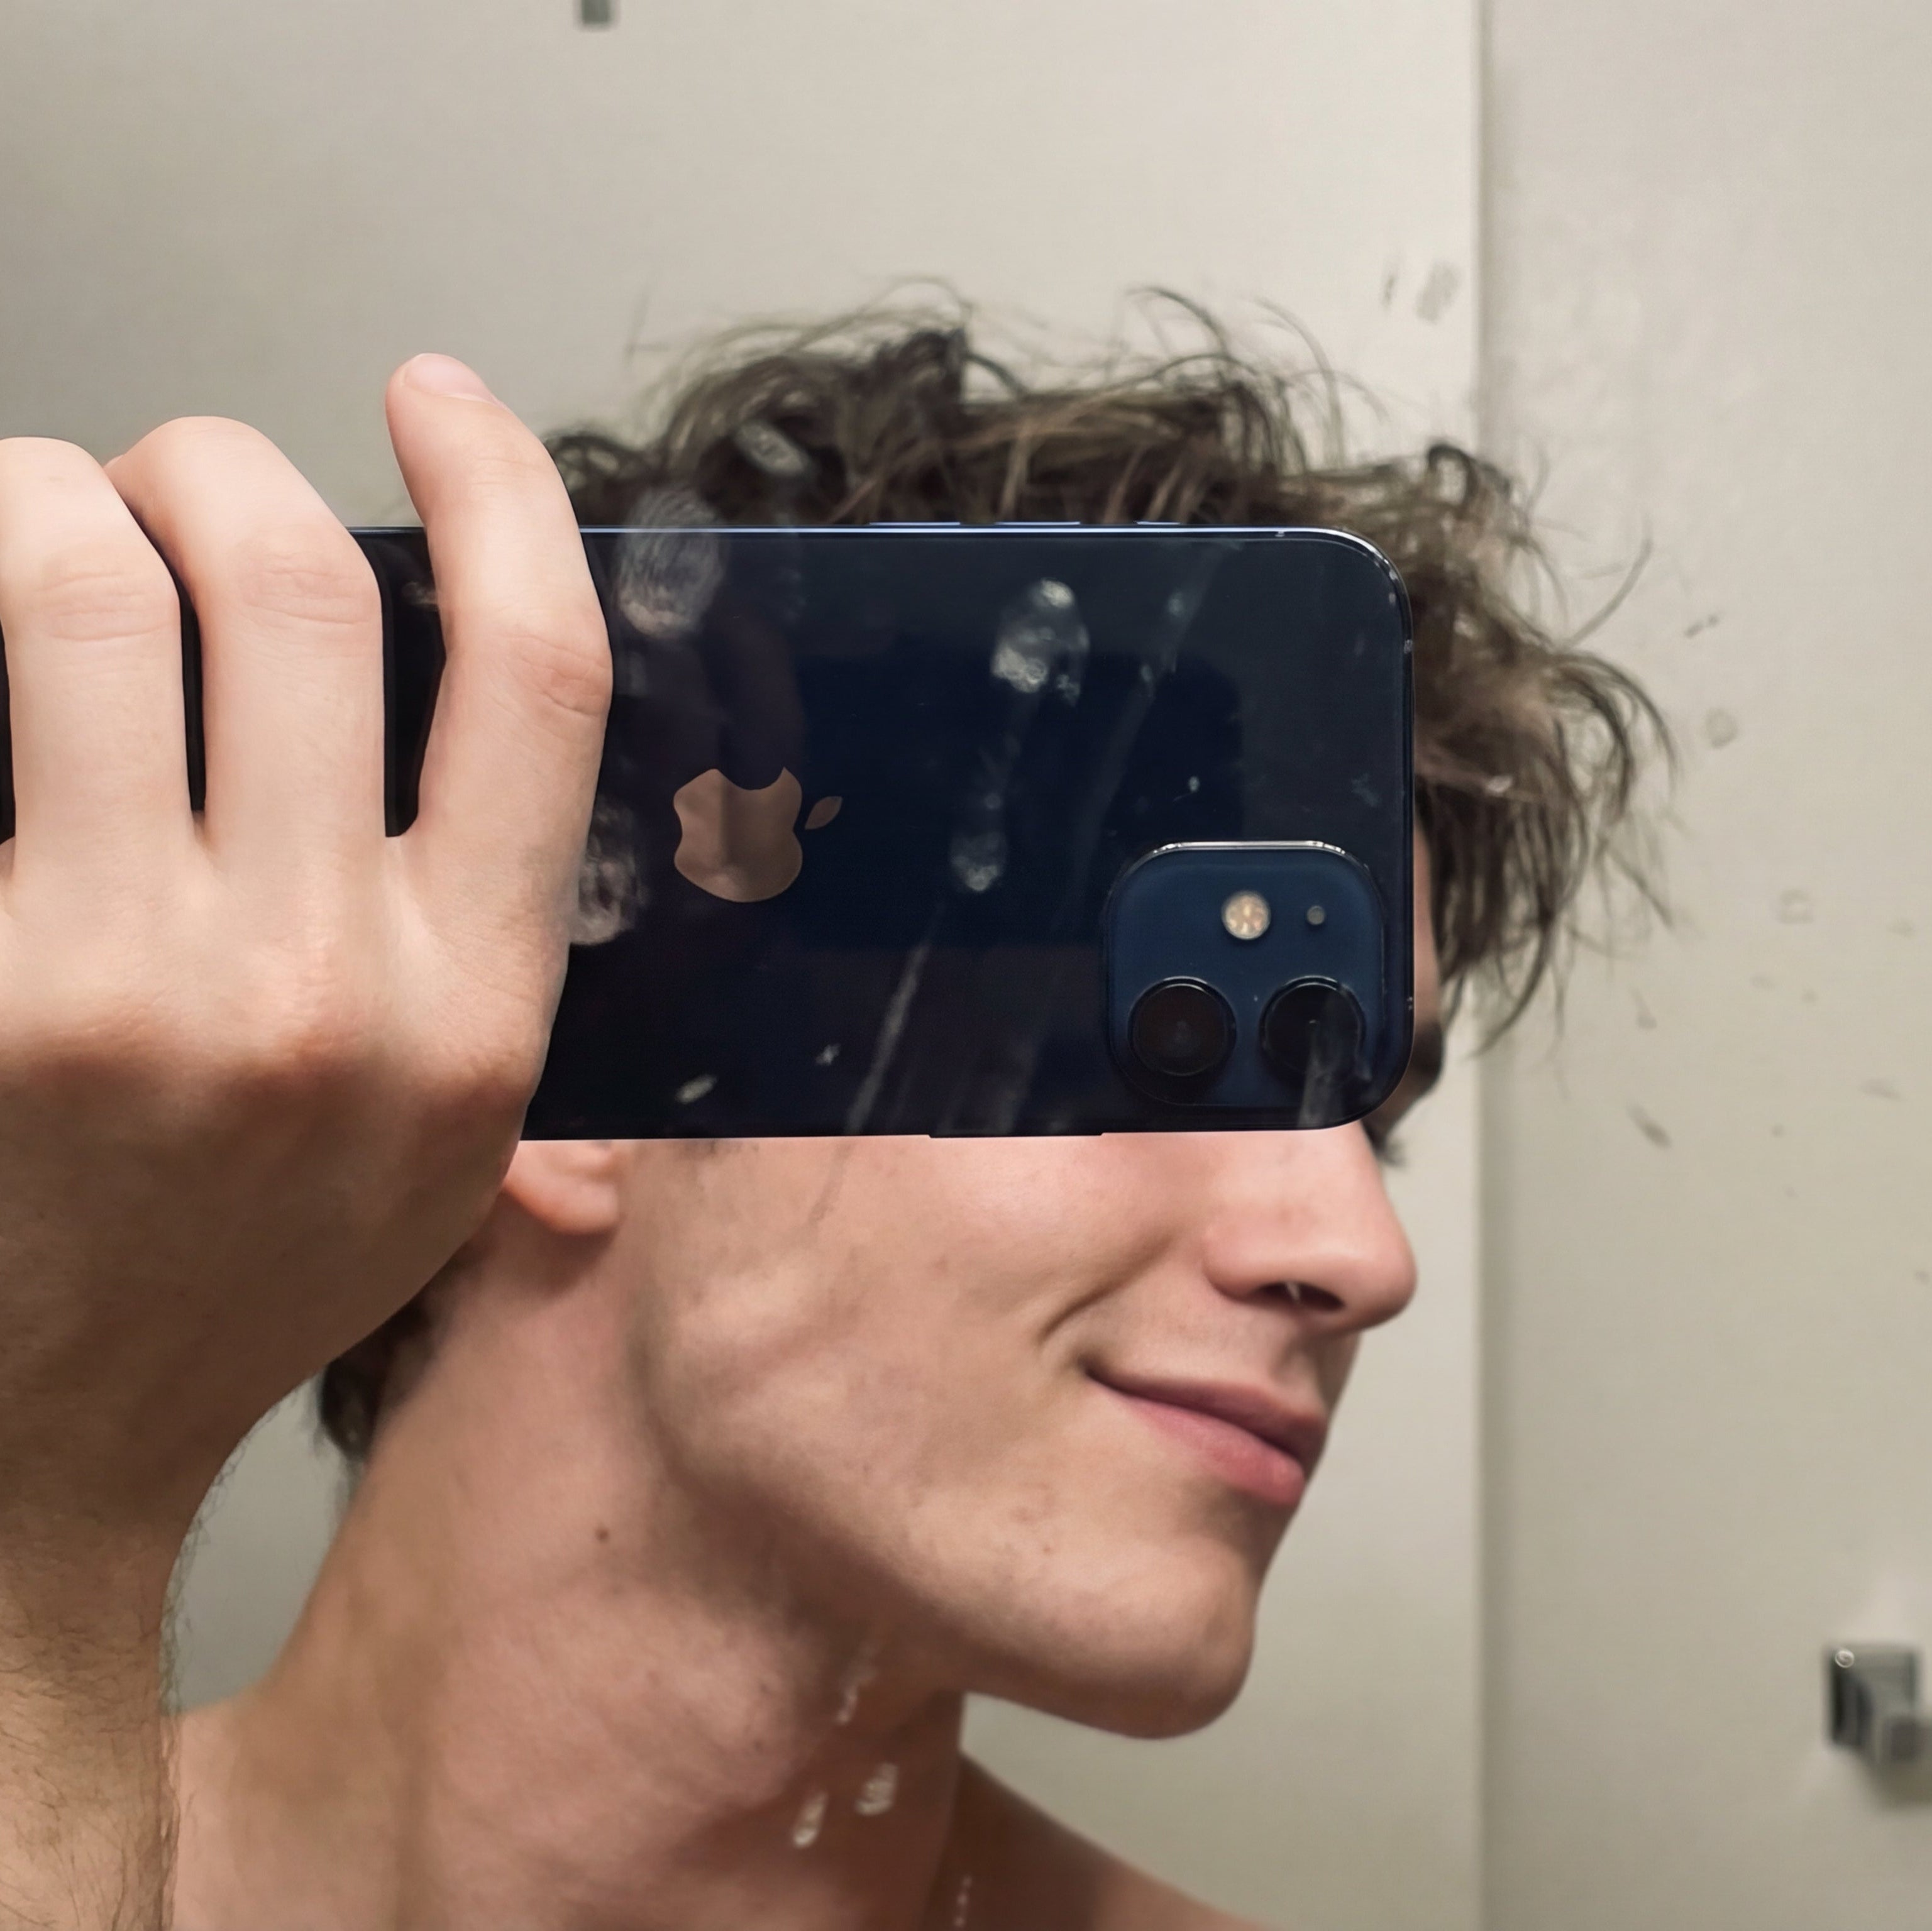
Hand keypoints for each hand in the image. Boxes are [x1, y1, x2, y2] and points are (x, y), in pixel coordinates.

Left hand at [0, 356, 609, 1922]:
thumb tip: (513, 877)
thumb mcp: (440, 1170)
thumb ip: (500, 1014)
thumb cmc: (233, 1291)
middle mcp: (336, 987)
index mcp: (482, 1012)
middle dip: (214, 467)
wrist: (36, 1468)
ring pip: (98, 590)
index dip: (504, 492)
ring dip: (53, 502)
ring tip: (37, 535)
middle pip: (301, 585)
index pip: (541, 678)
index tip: (438, 398)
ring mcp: (140, 988)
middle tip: (166, 484)